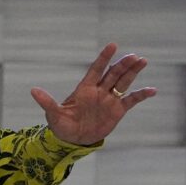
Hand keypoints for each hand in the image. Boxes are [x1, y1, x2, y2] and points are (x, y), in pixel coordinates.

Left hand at [30, 43, 155, 145]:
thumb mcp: (53, 114)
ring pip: (123, 82)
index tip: (113, 45)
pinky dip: (141, 95)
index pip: (96, 69)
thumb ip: (47, 102)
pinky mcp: (117, 111)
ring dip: (132, 72)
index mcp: (85, 88)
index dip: (104, 57)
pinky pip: (131, 100)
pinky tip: (152, 90)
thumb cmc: (61, 125)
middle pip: (113, 73)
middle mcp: (99, 90)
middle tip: (134, 56)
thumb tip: (33, 90)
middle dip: (123, 64)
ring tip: (143, 61)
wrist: (73, 139)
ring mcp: (109, 100)